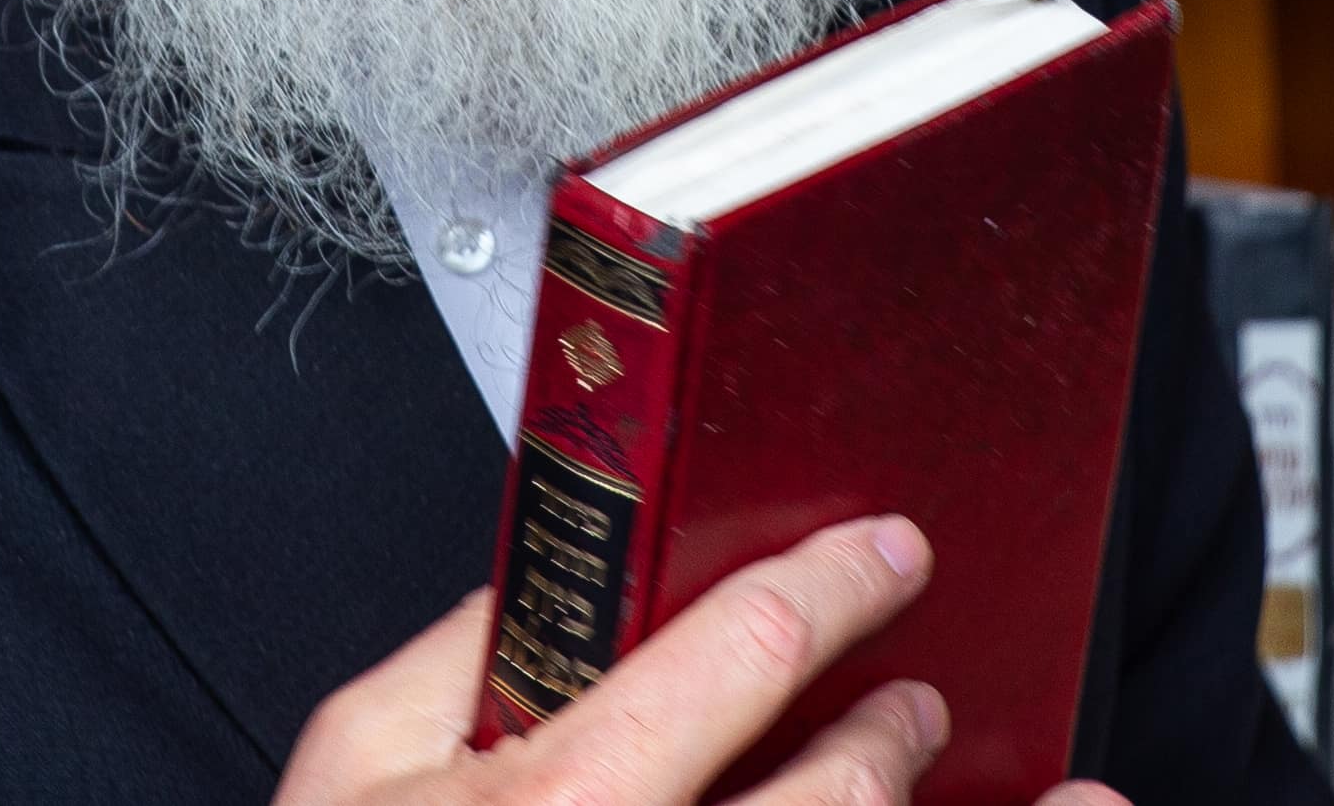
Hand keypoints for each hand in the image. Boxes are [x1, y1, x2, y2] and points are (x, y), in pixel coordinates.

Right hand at [270, 514, 1131, 805]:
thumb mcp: (351, 766)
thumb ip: (451, 661)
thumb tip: (542, 586)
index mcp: (565, 798)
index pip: (746, 650)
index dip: (836, 584)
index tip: (887, 553)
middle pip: (841, 789)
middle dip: (894, 729)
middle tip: (914, 703)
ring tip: (982, 794)